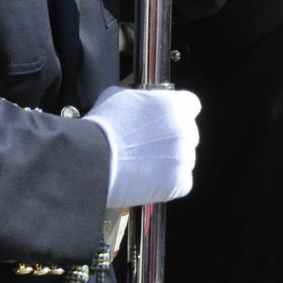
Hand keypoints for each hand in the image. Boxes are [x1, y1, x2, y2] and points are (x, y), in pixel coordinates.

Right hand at [83, 85, 200, 208]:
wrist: (91, 160)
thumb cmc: (101, 126)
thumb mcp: (119, 97)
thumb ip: (140, 98)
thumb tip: (139, 101)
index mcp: (175, 105)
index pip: (191, 105)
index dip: (178, 112)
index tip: (165, 121)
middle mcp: (185, 129)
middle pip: (188, 134)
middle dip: (172, 140)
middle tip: (148, 148)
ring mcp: (184, 157)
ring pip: (184, 159)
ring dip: (169, 163)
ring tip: (142, 166)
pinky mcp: (179, 182)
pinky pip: (182, 183)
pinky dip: (168, 185)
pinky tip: (148, 181)